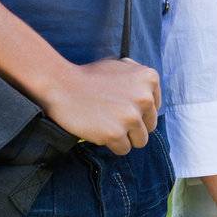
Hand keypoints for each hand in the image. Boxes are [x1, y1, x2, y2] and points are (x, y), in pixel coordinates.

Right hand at [40, 57, 160, 155]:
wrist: (61, 85)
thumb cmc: (89, 77)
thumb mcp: (120, 66)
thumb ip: (138, 80)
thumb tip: (151, 96)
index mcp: (149, 78)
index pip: (154, 108)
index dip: (138, 111)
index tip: (121, 107)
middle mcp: (144, 97)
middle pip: (150, 126)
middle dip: (133, 126)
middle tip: (112, 117)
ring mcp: (130, 116)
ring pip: (140, 141)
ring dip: (124, 137)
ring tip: (106, 124)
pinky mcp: (116, 133)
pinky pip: (123, 149)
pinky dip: (111, 144)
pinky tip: (99, 130)